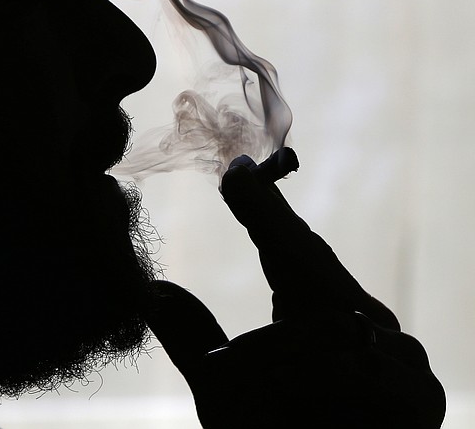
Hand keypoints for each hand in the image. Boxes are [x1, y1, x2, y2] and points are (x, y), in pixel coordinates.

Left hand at [145, 150, 445, 427]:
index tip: (236, 171)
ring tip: (232, 363)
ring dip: (270, 348)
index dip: (263, 211)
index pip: (291, 251)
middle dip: (270, 222)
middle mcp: (363, 324)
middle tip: (237, 176)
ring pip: (325, 323)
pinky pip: (350, 370)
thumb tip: (151, 288)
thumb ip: (192, 337)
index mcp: (321, 313)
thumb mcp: (220, 386)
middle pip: (312, 262)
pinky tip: (287, 387)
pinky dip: (308, 380)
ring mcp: (396, 356)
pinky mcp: (413, 394)